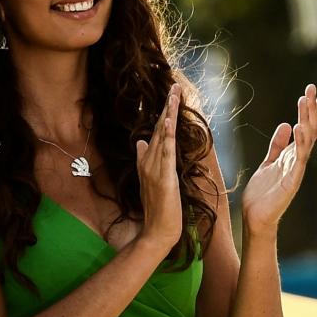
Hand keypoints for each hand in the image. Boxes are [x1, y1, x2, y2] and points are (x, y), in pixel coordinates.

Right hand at [133, 85, 185, 256]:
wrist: (157, 231)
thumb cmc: (159, 207)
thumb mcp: (153, 180)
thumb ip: (146, 160)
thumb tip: (141, 141)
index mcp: (149, 162)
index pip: (157, 132)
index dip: (163, 113)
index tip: (170, 95)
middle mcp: (149, 162)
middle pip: (160, 128)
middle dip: (168, 106)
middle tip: (175, 85)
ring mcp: (155, 169)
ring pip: (163, 136)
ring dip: (169, 113)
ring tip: (174, 93)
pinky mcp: (163, 177)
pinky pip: (165, 152)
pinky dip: (166, 135)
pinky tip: (168, 121)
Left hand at [239, 84, 316, 236]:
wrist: (256, 218)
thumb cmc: (262, 194)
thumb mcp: (267, 162)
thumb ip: (277, 145)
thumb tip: (285, 124)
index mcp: (293, 154)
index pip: (307, 127)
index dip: (311, 110)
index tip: (315, 91)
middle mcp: (298, 159)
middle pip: (310, 129)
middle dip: (312, 109)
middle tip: (314, 89)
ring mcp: (297, 168)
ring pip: (307, 140)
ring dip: (307, 120)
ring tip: (306, 102)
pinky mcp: (292, 180)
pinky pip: (299, 158)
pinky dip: (300, 142)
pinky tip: (299, 127)